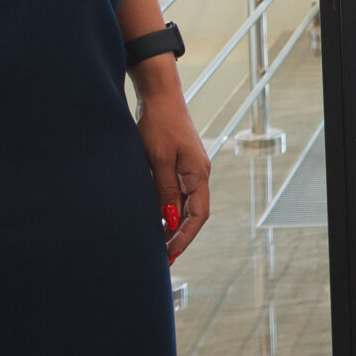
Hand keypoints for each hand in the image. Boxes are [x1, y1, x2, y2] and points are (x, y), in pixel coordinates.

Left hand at [138, 93, 212, 264]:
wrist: (160, 96)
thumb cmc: (159, 124)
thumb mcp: (158, 160)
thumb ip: (165, 191)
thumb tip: (169, 222)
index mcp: (199, 174)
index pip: (198, 216)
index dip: (185, 238)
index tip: (170, 257)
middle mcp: (198, 174)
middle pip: (194, 214)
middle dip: (180, 238)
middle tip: (163, 259)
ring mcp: (190, 169)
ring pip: (185, 206)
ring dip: (174, 226)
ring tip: (157, 245)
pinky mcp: (180, 164)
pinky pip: (178, 194)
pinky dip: (169, 211)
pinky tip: (156, 219)